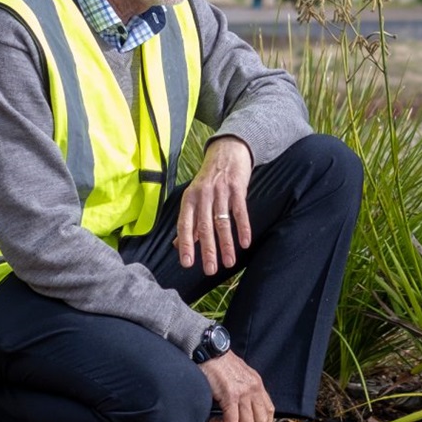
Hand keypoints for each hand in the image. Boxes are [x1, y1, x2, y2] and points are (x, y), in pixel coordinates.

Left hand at [176, 136, 253, 273]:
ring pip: (222, 222)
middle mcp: (202, 195)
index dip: (185, 244)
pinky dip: (243, 228)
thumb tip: (177, 245)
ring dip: (226, 244)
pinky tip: (245, 243)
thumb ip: (189, 221)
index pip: (184, 224)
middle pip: (204, 227)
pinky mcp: (237, 188)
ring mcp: (220, 191)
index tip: (187, 263)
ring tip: (229, 262)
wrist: (227, 151)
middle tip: (210, 270)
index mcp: (189, 198)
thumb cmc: (209, 178)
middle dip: (208, 250)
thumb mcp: (194, 196)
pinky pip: (240, 212)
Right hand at [201, 350, 274, 421]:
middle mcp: (254, 388)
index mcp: (257, 384)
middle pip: (260, 421)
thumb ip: (244, 392)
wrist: (209, 351)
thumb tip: (241, 411)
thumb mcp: (239, 376)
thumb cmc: (219, 363)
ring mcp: (244, 392)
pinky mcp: (231, 395)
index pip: (269, 410)